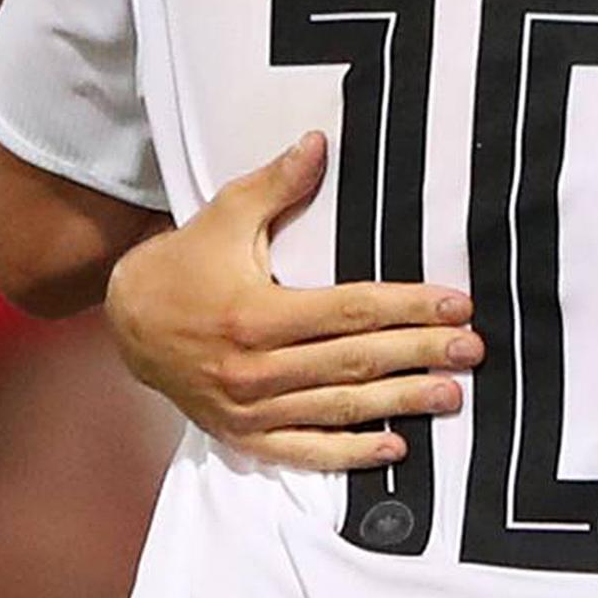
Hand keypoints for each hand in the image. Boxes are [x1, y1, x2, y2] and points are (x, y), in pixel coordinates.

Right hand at [105, 132, 483, 471]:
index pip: (350, 311)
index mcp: (254, 314)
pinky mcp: (241, 435)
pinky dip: (348, 455)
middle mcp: (254, 368)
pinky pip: (302, 451)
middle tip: (472, 349)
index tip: (457, 303)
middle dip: (419, 354)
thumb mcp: (223, 217)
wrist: (125, 324)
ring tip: (452, 395)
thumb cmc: (182, 265)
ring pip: (338, 408)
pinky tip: (393, 449)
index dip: (408, 307)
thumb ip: (275, 184)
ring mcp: (247, 408)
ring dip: (400, 403)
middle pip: (354, 361)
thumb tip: (319, 142)